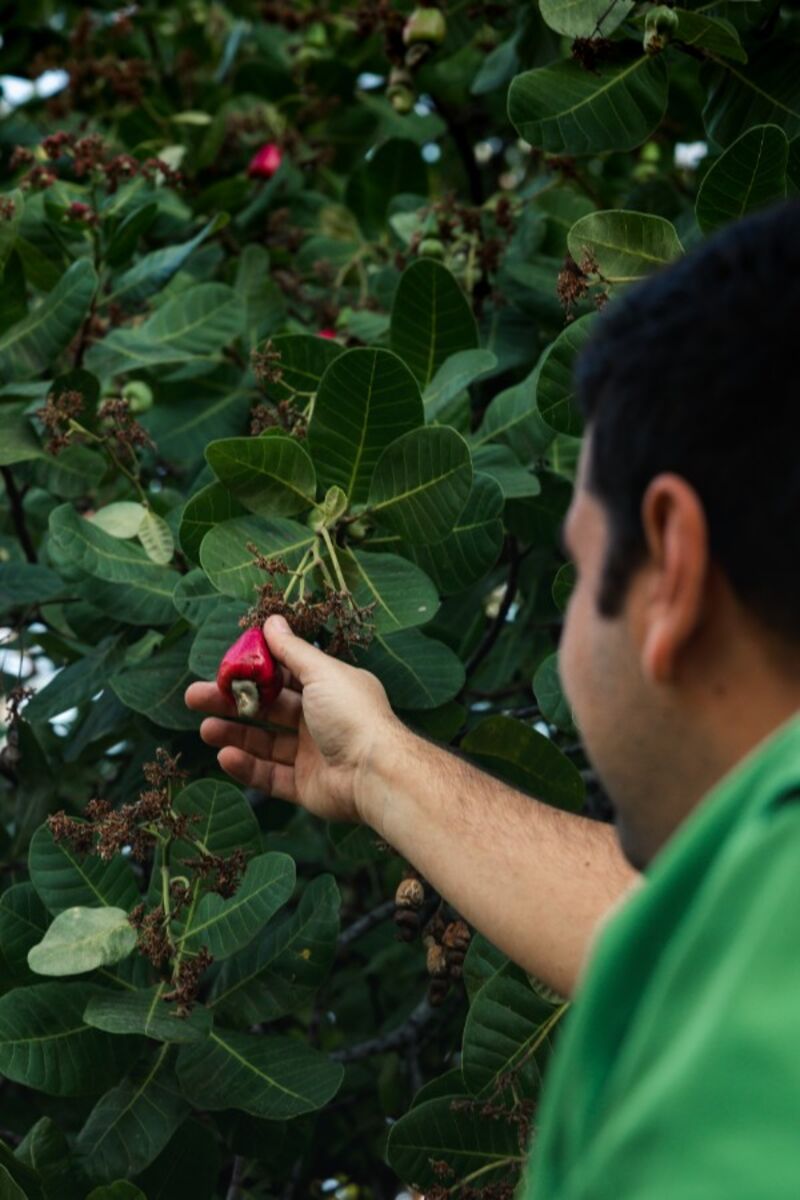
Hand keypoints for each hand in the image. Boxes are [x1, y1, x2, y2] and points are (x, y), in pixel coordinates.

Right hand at [184, 614, 398, 825]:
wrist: (375, 772)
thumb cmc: (351, 714)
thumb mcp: (321, 672)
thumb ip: (292, 650)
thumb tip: (272, 620)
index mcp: (328, 689)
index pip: (284, 676)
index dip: (254, 671)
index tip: (224, 666)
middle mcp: (320, 720)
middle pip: (268, 709)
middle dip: (231, 703)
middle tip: (195, 697)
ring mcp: (312, 755)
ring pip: (264, 743)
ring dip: (234, 734)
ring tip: (205, 730)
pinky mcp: (306, 786)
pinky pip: (270, 776)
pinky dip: (247, 767)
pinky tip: (225, 756)